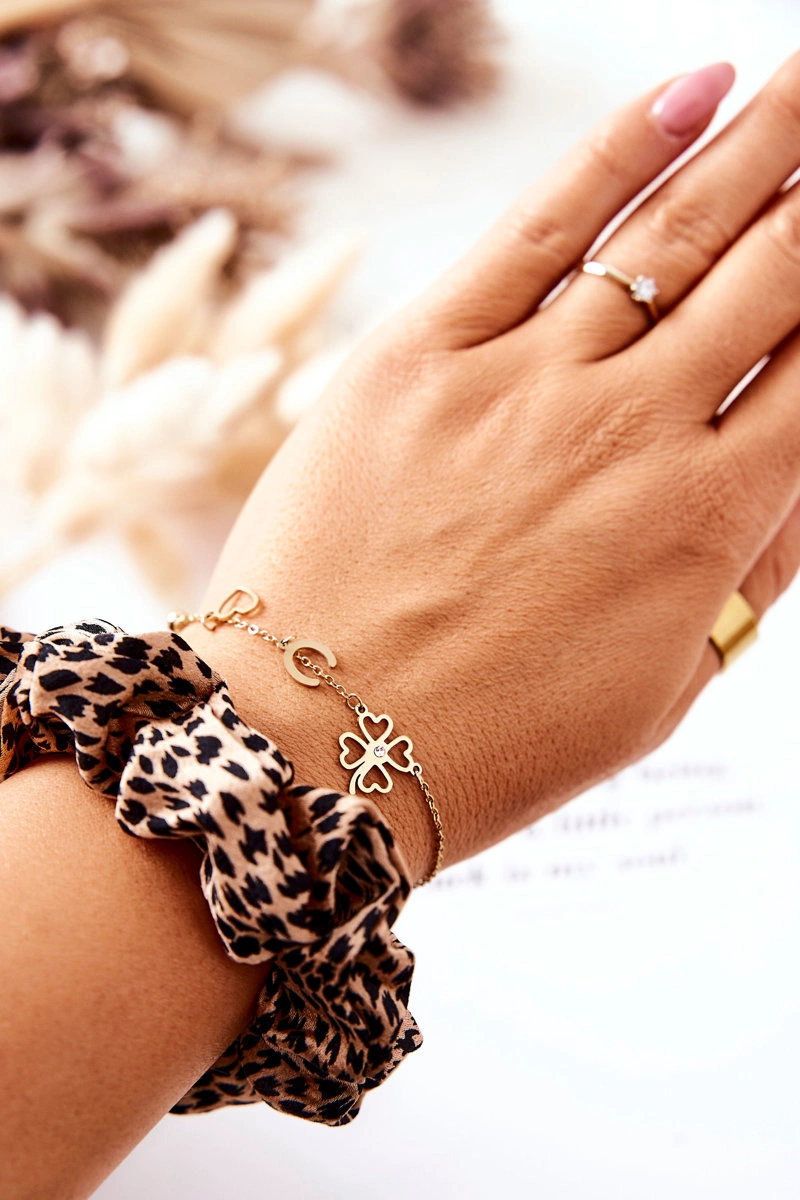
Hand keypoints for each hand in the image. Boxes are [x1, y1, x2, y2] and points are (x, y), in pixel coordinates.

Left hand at [187, 55, 799, 884]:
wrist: (316, 750)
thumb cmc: (494, 741)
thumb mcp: (660, 688)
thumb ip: (748, 571)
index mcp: (706, 523)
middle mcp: (634, 433)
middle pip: (773, 274)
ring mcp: (526, 383)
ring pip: (672, 233)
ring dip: (762, 140)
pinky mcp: (422, 356)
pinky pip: (538, 229)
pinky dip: (620, 151)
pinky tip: (691, 92)